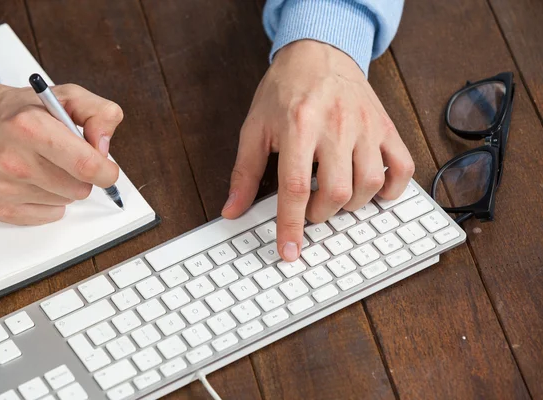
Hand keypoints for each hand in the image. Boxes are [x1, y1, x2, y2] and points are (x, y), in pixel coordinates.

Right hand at [0, 81, 122, 224]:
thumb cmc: (19, 111)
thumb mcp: (65, 96)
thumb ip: (99, 114)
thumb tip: (105, 147)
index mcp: (33, 127)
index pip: (87, 166)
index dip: (106, 171)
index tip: (106, 169)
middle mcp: (15, 159)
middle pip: (79, 189)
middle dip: (82, 176)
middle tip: (66, 159)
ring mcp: (4, 187)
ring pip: (66, 202)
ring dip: (63, 187)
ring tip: (44, 165)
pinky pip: (48, 215)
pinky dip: (49, 201)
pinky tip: (34, 181)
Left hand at [222, 40, 414, 261]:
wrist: (319, 52)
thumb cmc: (284, 90)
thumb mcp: (254, 128)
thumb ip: (244, 173)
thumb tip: (233, 210)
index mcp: (298, 126)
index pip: (295, 188)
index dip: (291, 226)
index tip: (289, 252)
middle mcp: (336, 126)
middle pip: (336, 191)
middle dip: (320, 214)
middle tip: (310, 208)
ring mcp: (365, 126)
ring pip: (370, 185)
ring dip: (351, 205)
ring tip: (335, 197)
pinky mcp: (386, 127)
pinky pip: (402, 167)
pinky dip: (391, 189)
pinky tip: (372, 190)